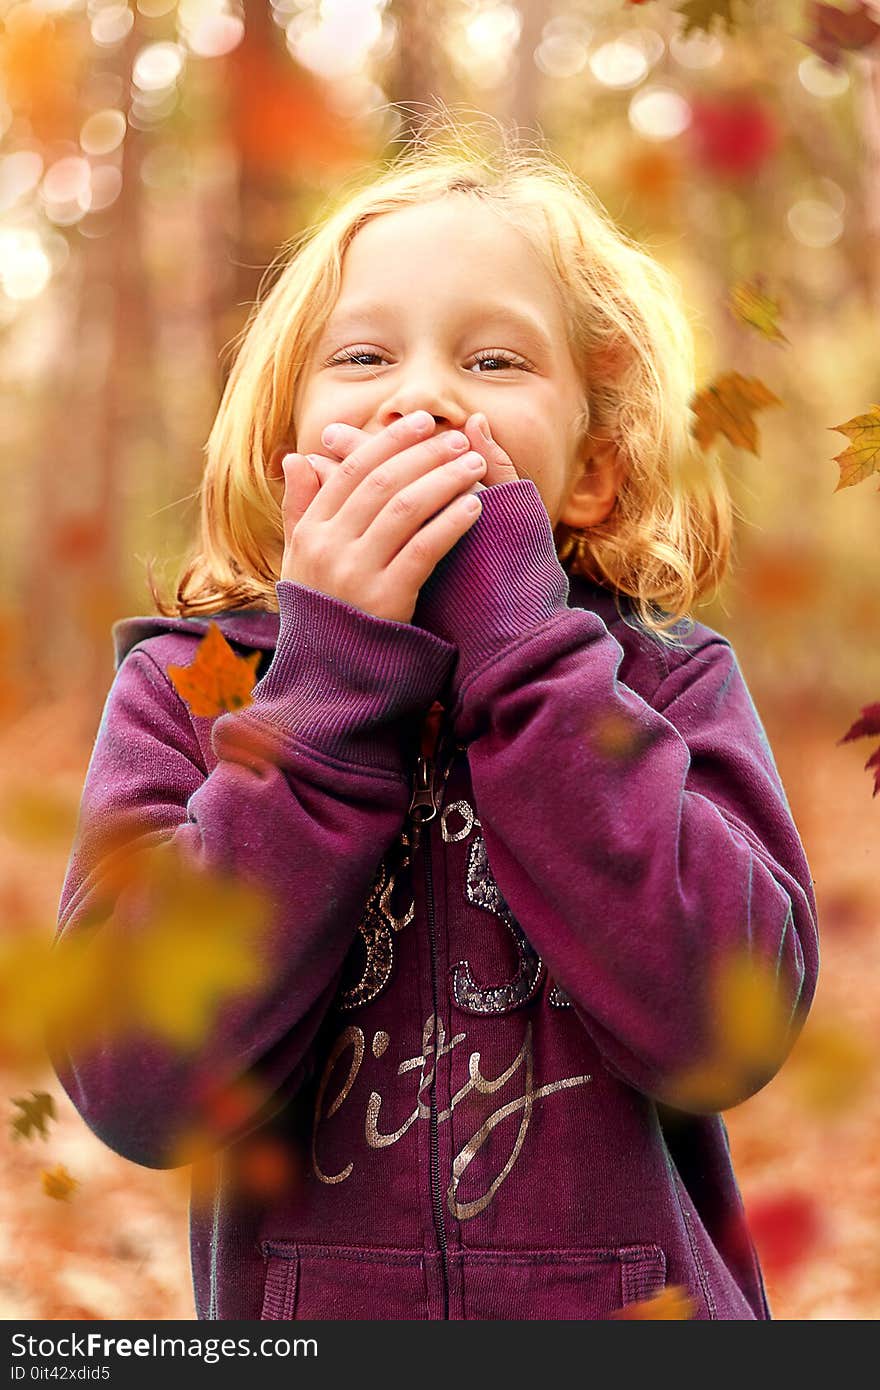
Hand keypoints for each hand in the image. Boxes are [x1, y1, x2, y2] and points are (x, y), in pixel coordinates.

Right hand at [277, 412, 489, 624]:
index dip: (389, 441)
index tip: (422, 422)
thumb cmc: (323, 617)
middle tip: (456, 439)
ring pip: (404, 509)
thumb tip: (297, 456)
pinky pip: (423, 549)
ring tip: (473, 467)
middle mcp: (328, 549)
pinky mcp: (385, 602)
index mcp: (309, 532)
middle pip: (381, 483)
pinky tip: (476, 507)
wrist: (329, 683)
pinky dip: (451, 523)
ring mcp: (355, 575)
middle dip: (423, 454)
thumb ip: (299, 509)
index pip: (351, 470)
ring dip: (444, 480)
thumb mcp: (299, 563)